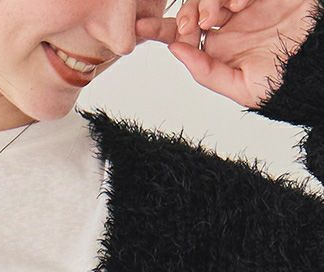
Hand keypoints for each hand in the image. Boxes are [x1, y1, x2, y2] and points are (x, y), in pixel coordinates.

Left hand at [135, 0, 319, 107]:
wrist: (317, 63)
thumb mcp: (240, 88)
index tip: (139, 30)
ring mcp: (244, 5)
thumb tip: (175, 52)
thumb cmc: (284, 82)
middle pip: (191, 9)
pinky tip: (239, 5)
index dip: (159, 30)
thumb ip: (206, 72)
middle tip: (190, 25)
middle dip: (184, 14)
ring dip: (206, 2)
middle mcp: (228, 24)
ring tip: (215, 16)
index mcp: (218, 48)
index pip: (180, 36)